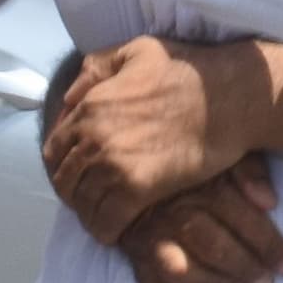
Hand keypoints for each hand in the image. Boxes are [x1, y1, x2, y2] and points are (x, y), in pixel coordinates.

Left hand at [44, 35, 277, 242]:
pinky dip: (107, 230)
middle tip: (92, 202)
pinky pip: (107, 221)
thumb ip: (97, 67)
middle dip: (75, 194)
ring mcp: (113, 163)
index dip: (63, 167)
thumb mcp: (137, 50)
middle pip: (64, 181)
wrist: (228, 96)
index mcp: (89, 107)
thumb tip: (70, 97)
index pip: (54, 150)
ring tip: (104, 218)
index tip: (79, 176)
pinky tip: (116, 231)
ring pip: (83, 204)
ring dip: (90, 214)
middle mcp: (93, 137)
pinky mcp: (139, 187)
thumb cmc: (189, 70)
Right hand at [116, 159, 282, 282]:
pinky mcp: (135, 257)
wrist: (129, 170)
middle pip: (212, 246)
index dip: (269, 244)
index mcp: (198, 186)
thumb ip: (249, 170)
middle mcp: (171, 212)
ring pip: (182, 271)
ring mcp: (149, 237)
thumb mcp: (223, 153)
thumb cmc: (190, 166)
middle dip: (244, 268)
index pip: (239, 217)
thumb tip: (269, 202)